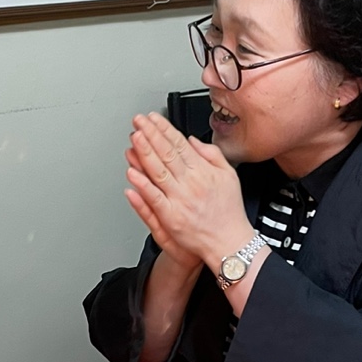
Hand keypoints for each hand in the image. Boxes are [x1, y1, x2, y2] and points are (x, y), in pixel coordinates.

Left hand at [125, 112, 253, 271]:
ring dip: (144, 153)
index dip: (164, 129)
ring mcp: (180, 199)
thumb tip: (193, 141)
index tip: (153, 118)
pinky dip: (143, 185)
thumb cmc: (228, 212)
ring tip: (134, 138)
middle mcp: (190, 182)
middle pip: (166, 153)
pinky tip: (132, 173)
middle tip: (138, 121)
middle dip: (150, 134)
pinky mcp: (171, 216)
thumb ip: (211, 155)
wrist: (229, 242)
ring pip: (158, 171)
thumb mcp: (229, 176)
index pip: (179, 144)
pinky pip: (154, 198)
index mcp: (203, 170)